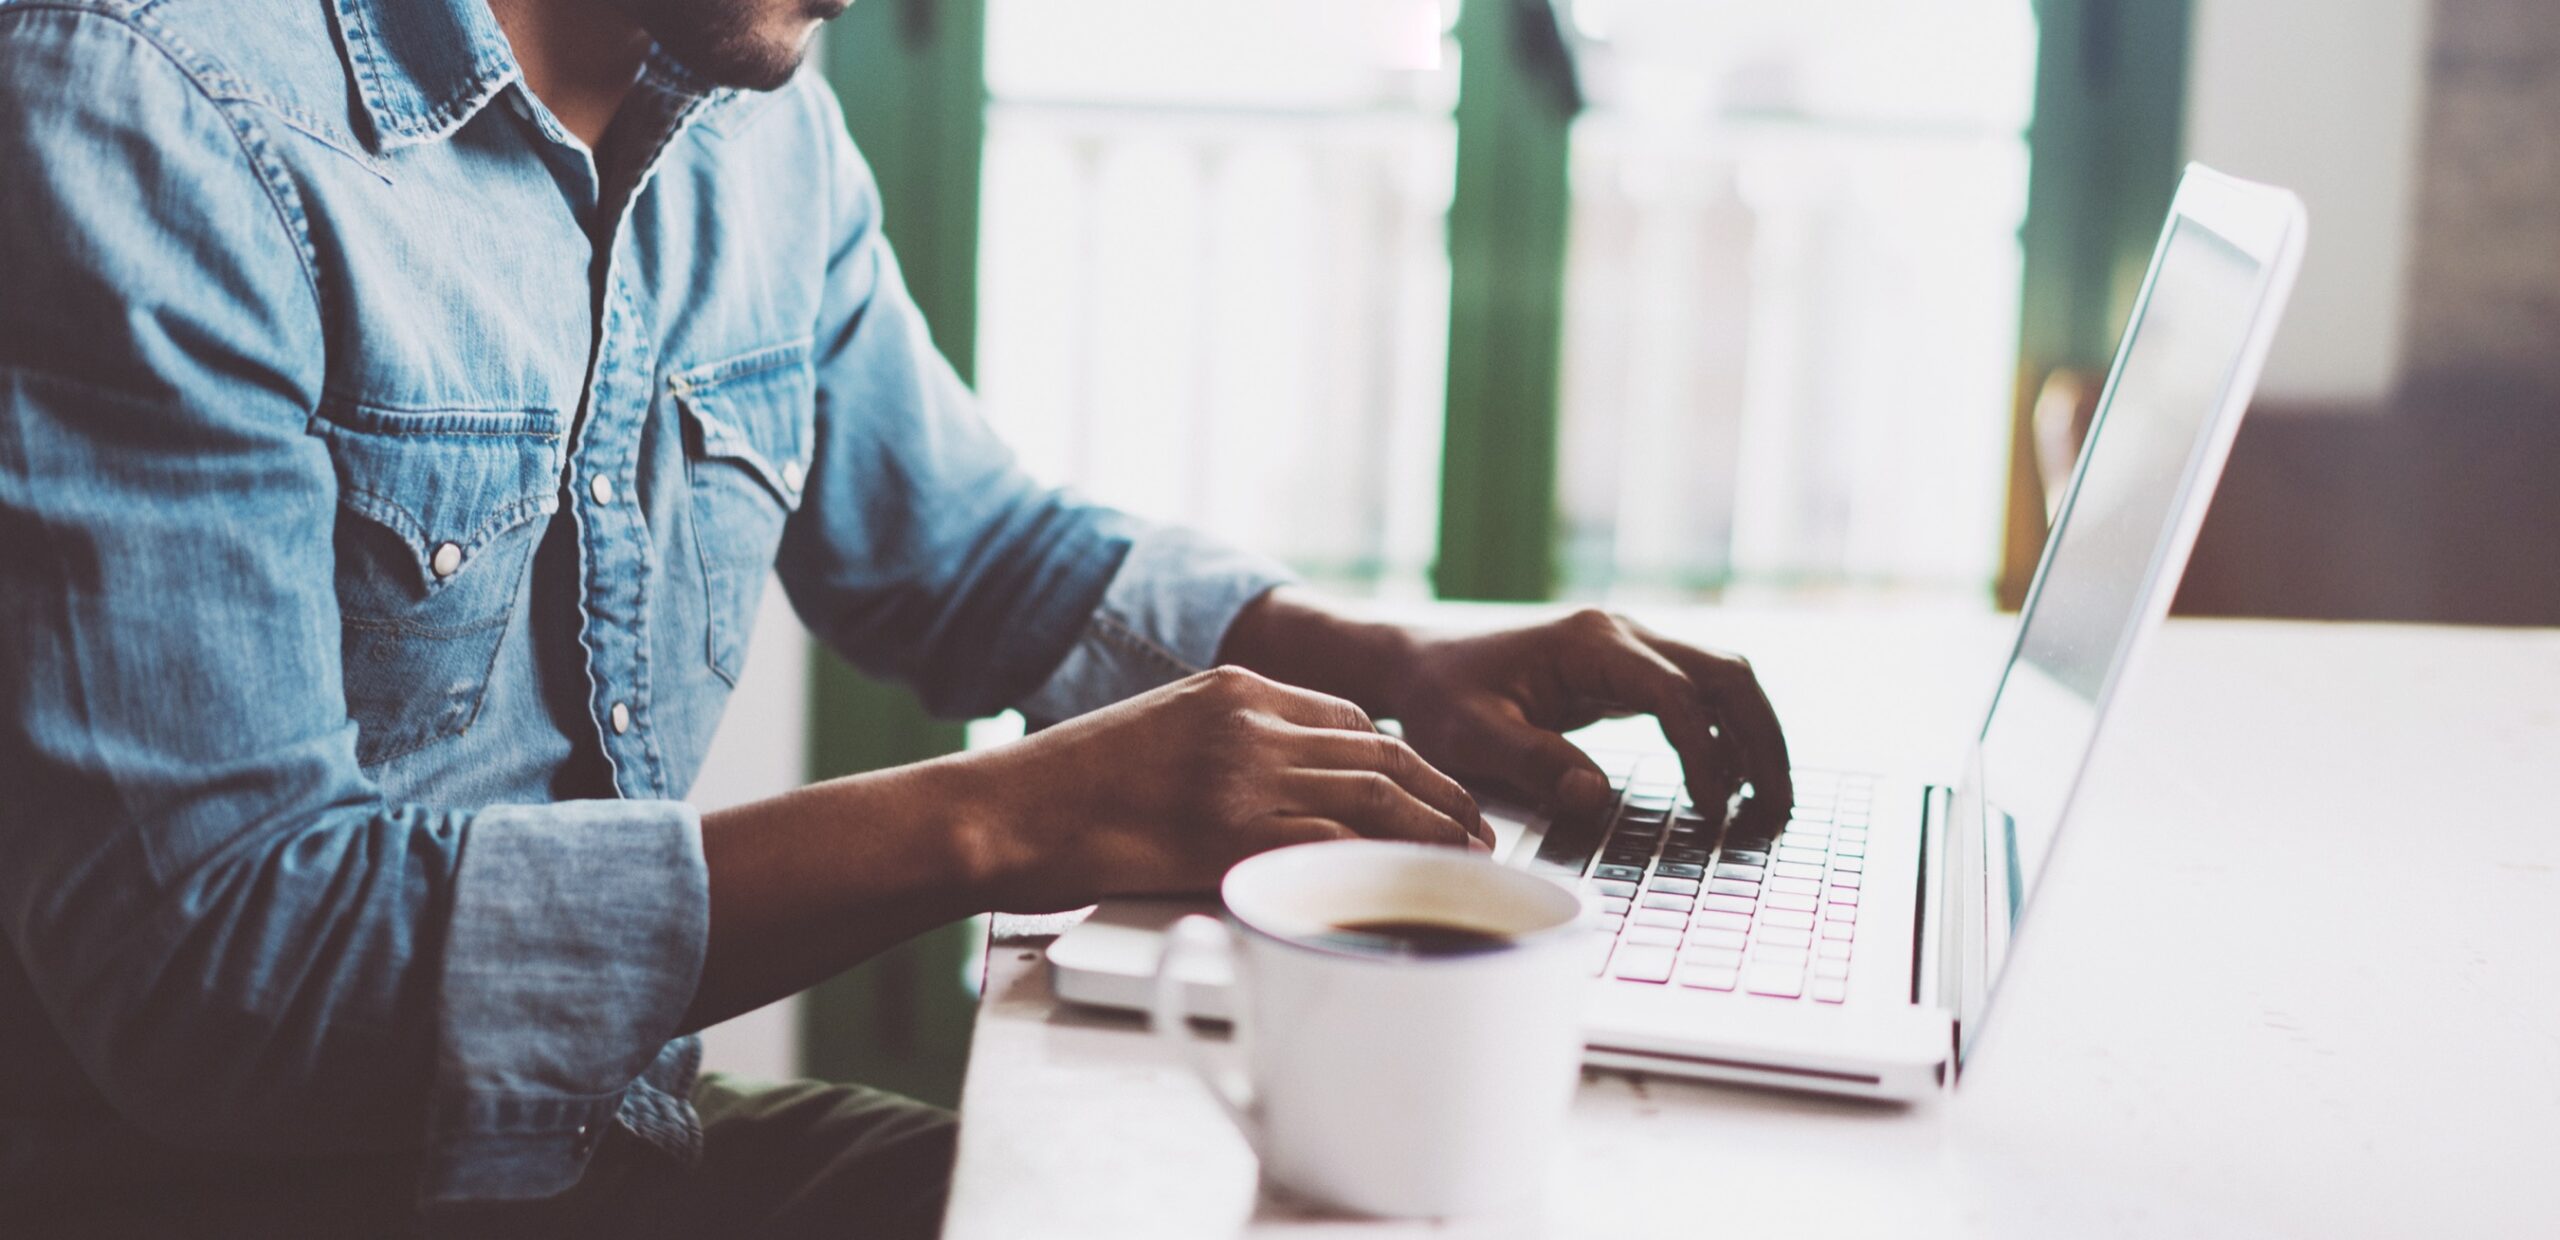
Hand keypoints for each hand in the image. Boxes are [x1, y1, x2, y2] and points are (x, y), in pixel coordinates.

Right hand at [963, 666, 1491, 911]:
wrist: (1004, 811)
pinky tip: (1410, 886)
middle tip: (1479, 831)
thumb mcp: (1159, 733)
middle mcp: (1249, 721)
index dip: (1405, 761)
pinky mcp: (1229, 833)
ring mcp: (1242, 775)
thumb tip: (1283, 791)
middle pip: (1381, 754)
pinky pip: (1331, 845)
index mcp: (1232, 687)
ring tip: (1468, 861)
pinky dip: (1383, 865)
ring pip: (1374, 797)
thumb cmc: (1067, 789)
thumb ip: (1225, 747)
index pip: (1349, 719)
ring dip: (1434, 832)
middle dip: (1443, 794)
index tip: (1433, 792)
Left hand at [1387, 609, 1793, 829]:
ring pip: (1723, 679)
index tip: (1715, 810)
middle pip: (1726, 674)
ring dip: (1753, 737)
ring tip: (1769, 804)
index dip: (1704, 755)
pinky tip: (1729, 785)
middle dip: (1761, 741)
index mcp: (1591, 644)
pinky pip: (1697, 696)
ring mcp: (1629, 648)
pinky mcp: (1626, 671)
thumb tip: (1598, 798)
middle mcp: (1622, 634)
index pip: (1676, 695)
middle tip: (1778, 809)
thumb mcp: (1469, 736)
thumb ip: (1533, 763)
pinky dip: (1725, 735)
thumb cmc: (1438, 698)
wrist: (1417, 664)